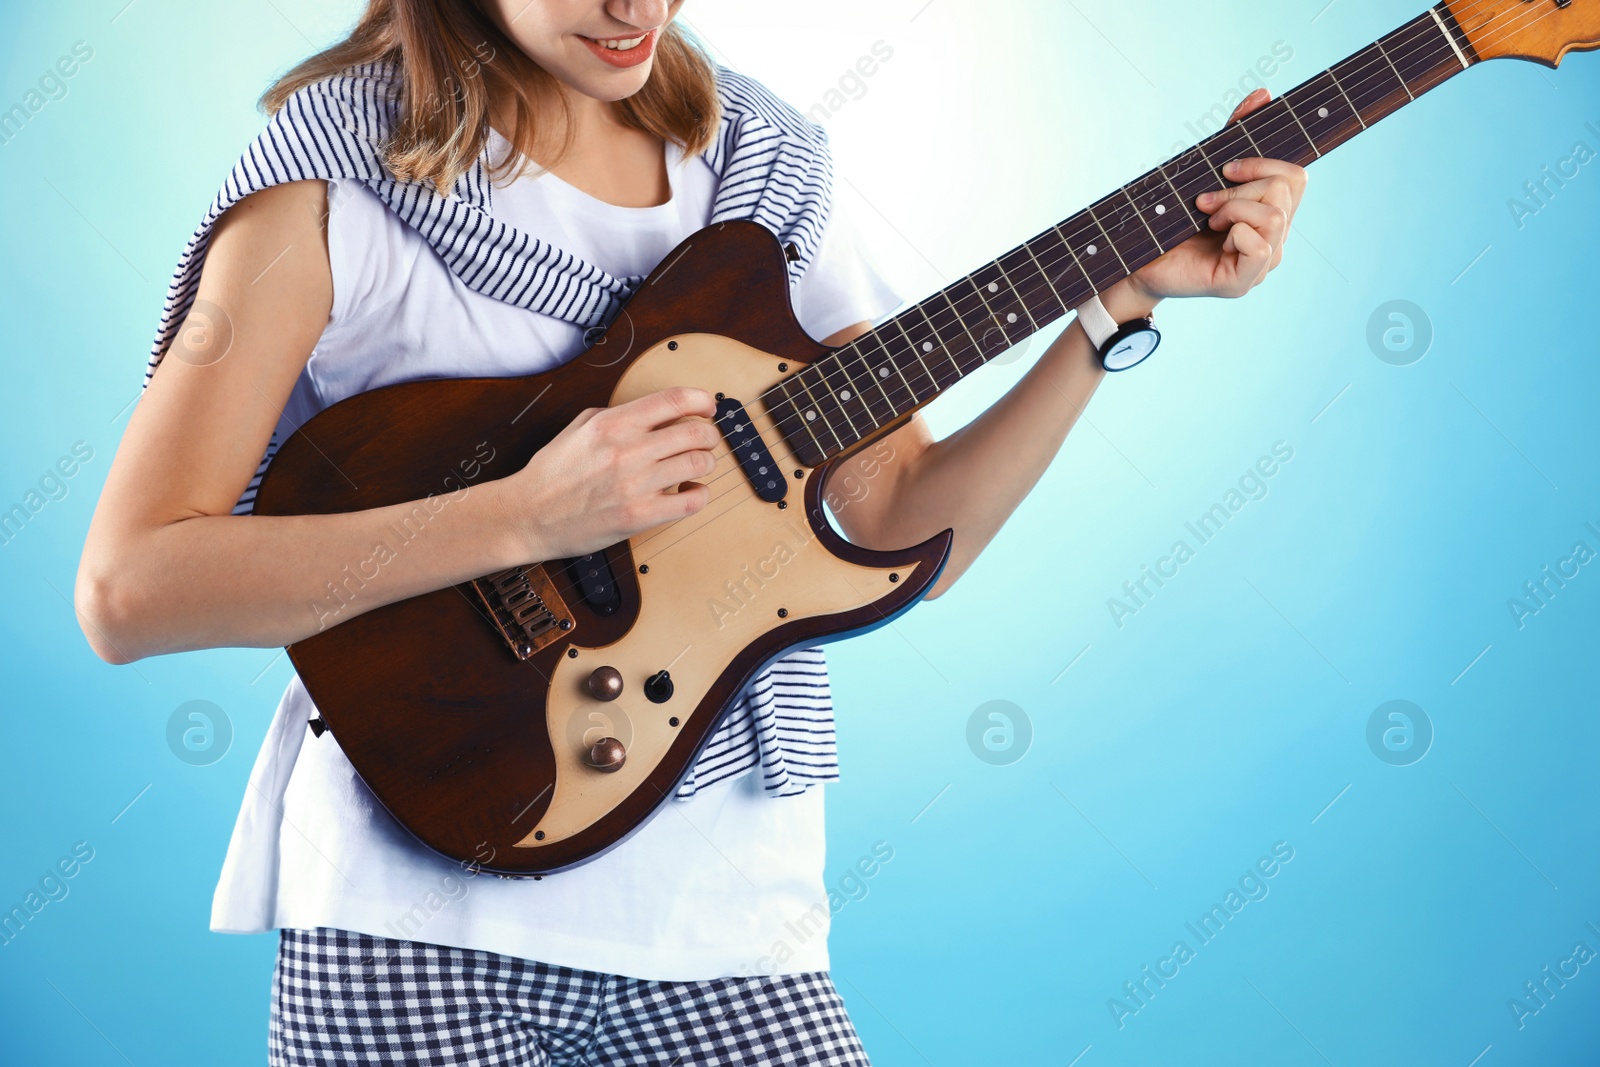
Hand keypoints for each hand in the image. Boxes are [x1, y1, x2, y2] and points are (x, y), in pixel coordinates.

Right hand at [492, 387, 720, 561]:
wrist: (528, 515)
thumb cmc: (552, 473)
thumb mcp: (578, 427)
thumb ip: (617, 415)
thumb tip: (657, 411)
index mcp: (612, 424)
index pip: (673, 399)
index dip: (701, 399)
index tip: (707, 407)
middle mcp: (627, 451)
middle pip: (695, 431)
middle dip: (709, 434)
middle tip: (706, 440)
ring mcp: (635, 485)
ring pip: (698, 463)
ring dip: (706, 462)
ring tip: (697, 466)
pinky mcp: (639, 516)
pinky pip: (691, 502)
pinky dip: (700, 494)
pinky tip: (692, 491)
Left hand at [1124, 88, 1308, 305]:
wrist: (1137, 260)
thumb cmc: (1172, 220)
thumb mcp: (1204, 172)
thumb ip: (1233, 135)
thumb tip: (1262, 93)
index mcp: (1270, 217)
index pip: (1297, 177)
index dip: (1265, 163)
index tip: (1226, 169)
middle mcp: (1274, 241)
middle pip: (1285, 191)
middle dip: (1240, 188)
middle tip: (1205, 202)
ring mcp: (1262, 265)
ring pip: (1275, 216)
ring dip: (1234, 208)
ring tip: (1208, 219)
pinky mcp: (1242, 283)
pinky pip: (1261, 245)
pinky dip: (1235, 231)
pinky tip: (1214, 238)